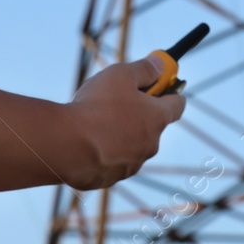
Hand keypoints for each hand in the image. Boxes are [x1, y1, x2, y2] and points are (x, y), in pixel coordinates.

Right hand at [62, 55, 186, 189]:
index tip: (161, 84)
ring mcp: (131, 164)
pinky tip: (85, 142)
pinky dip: (104, 152)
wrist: (66, 145)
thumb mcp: (121, 75)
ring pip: (131, 145)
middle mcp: (150, 145)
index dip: (171, 92)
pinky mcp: (110, 179)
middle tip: (116, 100)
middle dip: (139, 113)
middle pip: (152, 126)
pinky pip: (111, 162)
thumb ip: (144, 69)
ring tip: (95, 122)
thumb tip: (160, 65)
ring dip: (121, 134)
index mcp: (157, 118)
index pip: (178, 104)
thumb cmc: (95, 106)